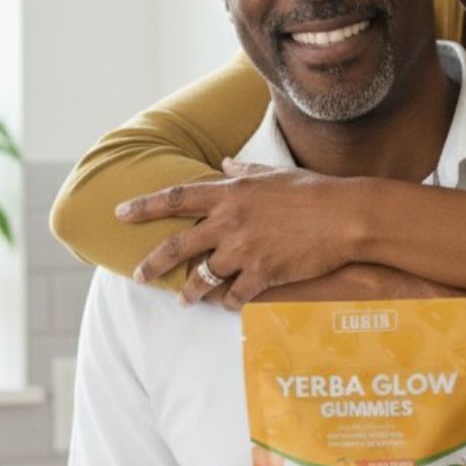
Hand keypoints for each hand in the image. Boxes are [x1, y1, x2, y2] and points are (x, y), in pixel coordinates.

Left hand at [117, 161, 364, 306]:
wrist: (345, 217)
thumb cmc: (313, 190)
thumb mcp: (274, 173)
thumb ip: (244, 168)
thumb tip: (225, 161)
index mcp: (230, 192)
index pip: (175, 198)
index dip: (144, 206)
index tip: (120, 213)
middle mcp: (229, 222)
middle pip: (177, 246)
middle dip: (152, 263)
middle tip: (138, 274)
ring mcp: (244, 250)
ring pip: (203, 277)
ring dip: (190, 291)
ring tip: (183, 300)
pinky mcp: (263, 275)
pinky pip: (233, 296)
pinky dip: (227, 302)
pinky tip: (227, 304)